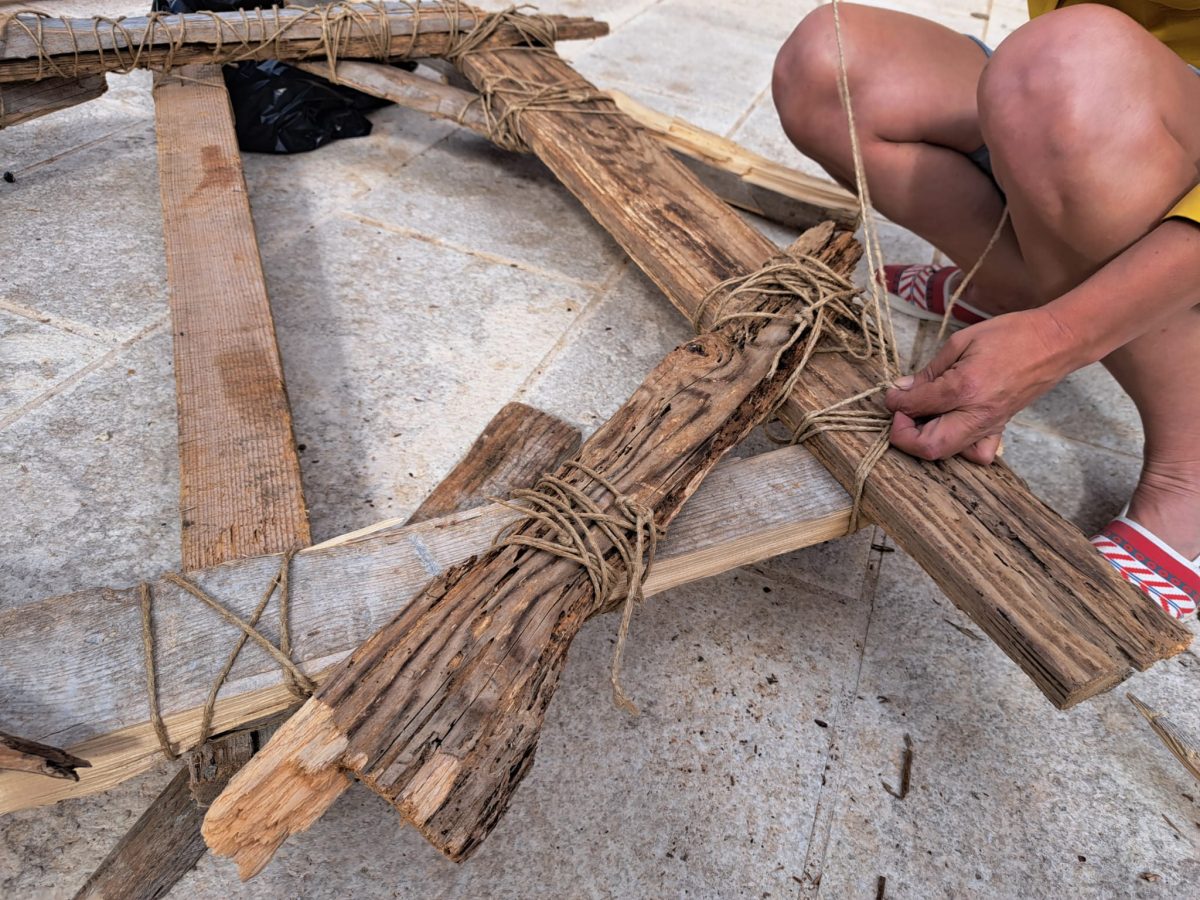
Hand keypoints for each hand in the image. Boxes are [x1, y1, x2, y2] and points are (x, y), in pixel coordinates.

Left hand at [884, 308, 1078, 464]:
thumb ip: (930, 371)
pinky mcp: (1001, 429)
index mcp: (964, 387)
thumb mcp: (961, 341)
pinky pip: (977, 454)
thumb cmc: (1010, 334)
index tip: (892, 395)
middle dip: (904, 436)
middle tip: (901, 414)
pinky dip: (959, 448)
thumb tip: (902, 389)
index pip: (916, 406)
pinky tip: (952, 427)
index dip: (895, 402)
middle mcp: (977, 414)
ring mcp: (991, 425)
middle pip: (929, 447)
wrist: (1055, 342)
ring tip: (923, 418)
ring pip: (949, 454)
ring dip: (926, 441)